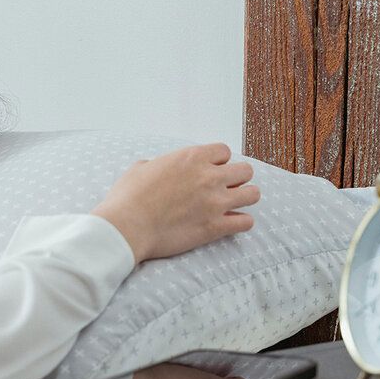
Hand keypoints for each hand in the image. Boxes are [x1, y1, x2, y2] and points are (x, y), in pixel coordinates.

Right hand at [91, 143, 259, 263]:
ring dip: (244, 198)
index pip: (224, 151)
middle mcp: (208, 176)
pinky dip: (241, 223)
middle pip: (245, 170)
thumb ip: (158, 164)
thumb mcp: (140, 168)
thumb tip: (158, 168)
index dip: (218, 162)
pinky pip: (246, 222)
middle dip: (236, 178)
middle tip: (224, 188)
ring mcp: (215, 202)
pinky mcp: (215, 227)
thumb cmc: (128, 197)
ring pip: (253, 194)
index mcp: (191, 158)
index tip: (210, 171)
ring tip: (233, 205)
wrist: (126, 227)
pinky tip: (230, 224)